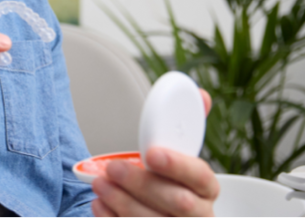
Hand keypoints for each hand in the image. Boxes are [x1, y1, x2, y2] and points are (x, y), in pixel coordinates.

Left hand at [92, 90, 219, 218]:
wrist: (161, 215)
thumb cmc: (168, 184)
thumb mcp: (179, 157)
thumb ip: (185, 129)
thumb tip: (199, 94)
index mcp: (206, 190)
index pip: (201, 177)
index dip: (178, 165)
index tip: (151, 153)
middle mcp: (198, 215)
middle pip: (178, 203)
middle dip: (142, 183)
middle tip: (112, 168)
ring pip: (154, 221)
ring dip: (122, 201)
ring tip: (99, 183)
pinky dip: (112, 219)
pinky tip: (98, 204)